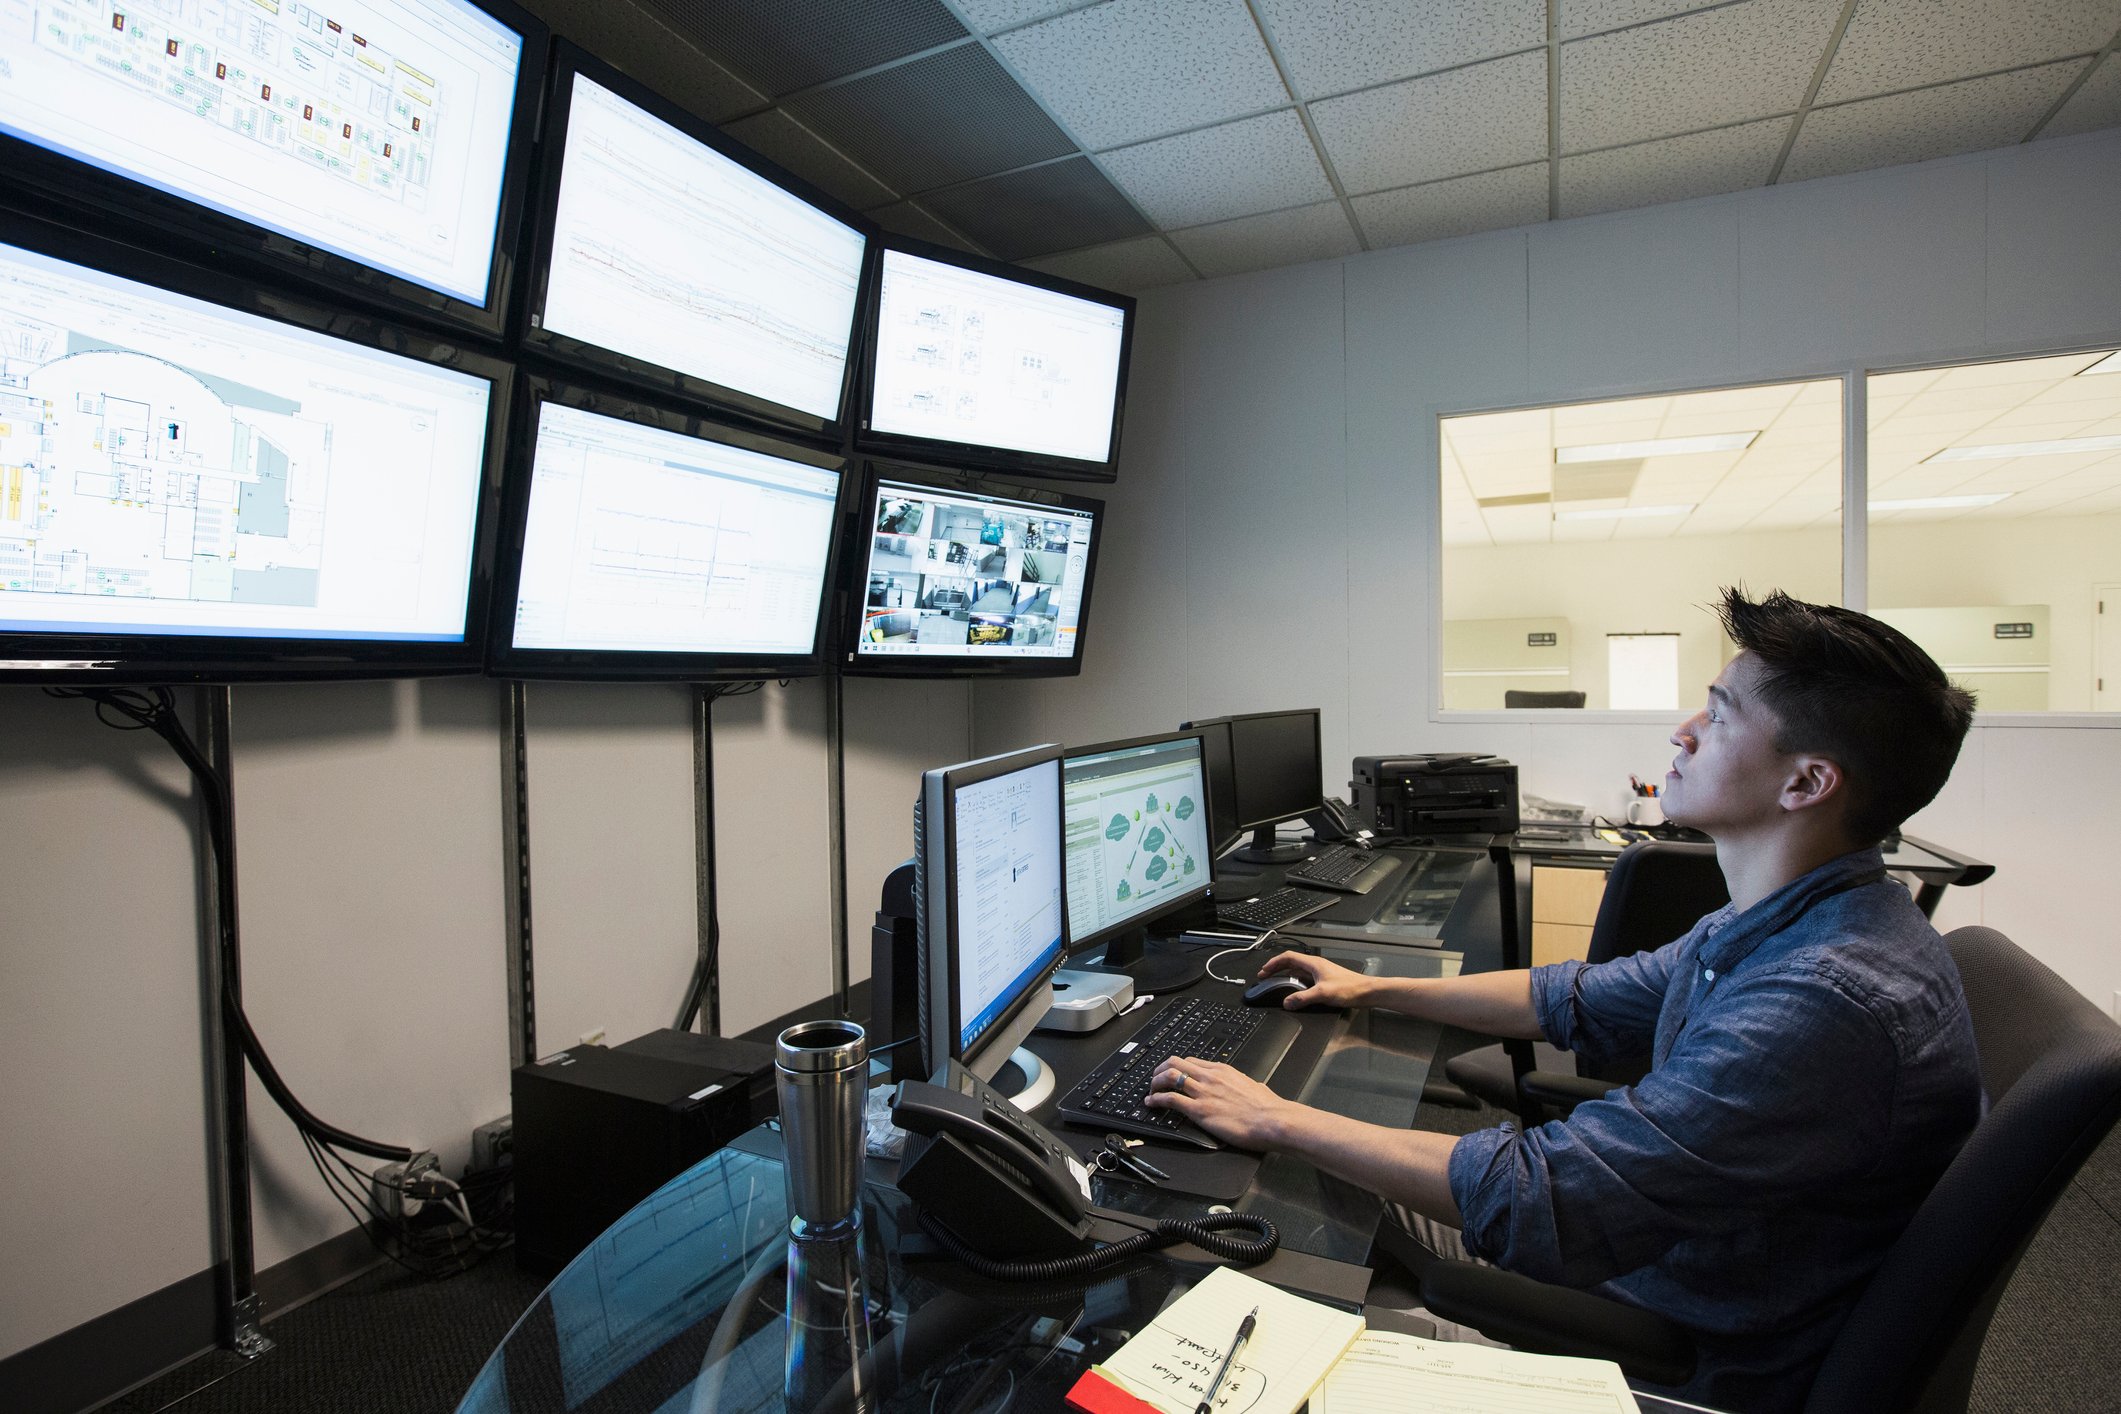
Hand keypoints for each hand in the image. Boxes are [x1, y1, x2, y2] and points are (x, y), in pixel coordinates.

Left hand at [1144, 1056, 1295, 1150]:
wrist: (1272, 1120)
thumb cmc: (1267, 1107)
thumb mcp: (1252, 1086)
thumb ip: (1241, 1084)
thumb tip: (1244, 1086)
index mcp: (1222, 1070)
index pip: (1191, 1061)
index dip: (1177, 1066)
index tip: (1171, 1073)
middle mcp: (1210, 1077)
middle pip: (1175, 1062)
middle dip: (1160, 1070)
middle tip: (1155, 1079)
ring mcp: (1203, 1092)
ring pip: (1169, 1076)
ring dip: (1154, 1083)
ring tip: (1150, 1090)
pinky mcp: (1199, 1110)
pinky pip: (1170, 1099)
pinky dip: (1156, 1099)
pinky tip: (1151, 1103)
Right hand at [1257, 951, 1368, 1008]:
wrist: (1367, 992)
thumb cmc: (1350, 988)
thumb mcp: (1323, 994)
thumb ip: (1303, 998)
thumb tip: (1287, 1002)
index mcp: (1313, 963)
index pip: (1288, 957)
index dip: (1273, 963)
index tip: (1264, 971)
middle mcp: (1316, 965)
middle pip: (1291, 962)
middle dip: (1276, 968)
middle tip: (1265, 976)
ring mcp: (1320, 972)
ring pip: (1297, 970)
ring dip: (1285, 975)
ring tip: (1276, 982)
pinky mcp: (1325, 980)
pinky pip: (1305, 978)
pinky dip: (1295, 982)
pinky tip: (1294, 990)